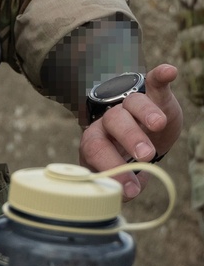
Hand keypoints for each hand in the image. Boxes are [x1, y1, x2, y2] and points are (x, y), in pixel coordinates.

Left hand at [80, 63, 182, 198]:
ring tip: (159, 124)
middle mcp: (109, 120)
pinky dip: (161, 76)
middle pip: (114, 122)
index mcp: (96, 140)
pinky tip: (169, 72)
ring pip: (133, 103)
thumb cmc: (125, 159)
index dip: (111, 166)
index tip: (130, 188)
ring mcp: (129, 105)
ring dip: (145, 112)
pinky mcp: (152, 93)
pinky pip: (153, 81)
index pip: (96, 149)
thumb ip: (122, 181)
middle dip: (129, 138)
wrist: (140, 137)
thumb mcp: (121, 173)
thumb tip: (126, 193)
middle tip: (145, 155)